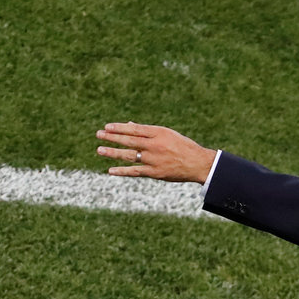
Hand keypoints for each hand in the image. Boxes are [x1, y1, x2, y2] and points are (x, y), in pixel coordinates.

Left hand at [96, 122, 216, 183]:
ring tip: (100, 150)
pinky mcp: (155, 172)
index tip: (107, 127)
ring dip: (113, 152)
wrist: (198, 164)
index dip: (119, 128)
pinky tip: (111, 170)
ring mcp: (154, 159)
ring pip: (129, 155)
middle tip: (99, 134)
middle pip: (129, 140)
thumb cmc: (183, 147)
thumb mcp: (168, 134)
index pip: (134, 129)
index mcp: (159, 133)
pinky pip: (135, 171)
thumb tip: (129, 125)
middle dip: (112, 137)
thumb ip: (148, 131)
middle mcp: (155, 145)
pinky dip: (122, 171)